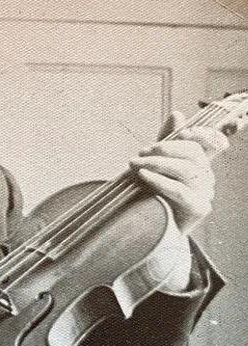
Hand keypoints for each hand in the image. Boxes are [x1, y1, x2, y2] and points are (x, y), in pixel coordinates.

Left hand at [129, 111, 228, 234]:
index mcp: (198, 164)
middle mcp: (206, 177)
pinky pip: (181, 191)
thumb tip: (178, 113)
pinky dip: (160, 181)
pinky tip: (143, 176)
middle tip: (140, 153)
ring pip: (187, 170)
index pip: (209, 142)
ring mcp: (205, 193)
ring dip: (157, 163)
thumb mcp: (155, 165)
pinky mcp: (198, 208)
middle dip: (164, 148)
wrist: (148, 231)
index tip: (180, 133)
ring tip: (135, 164)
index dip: (199, 134)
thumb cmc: (151, 196)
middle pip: (193, 154)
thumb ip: (165, 142)